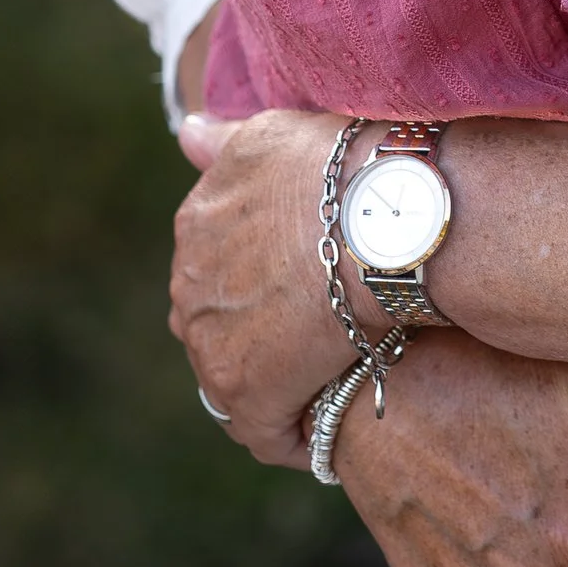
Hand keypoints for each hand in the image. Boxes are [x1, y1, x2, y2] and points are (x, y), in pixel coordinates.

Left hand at [171, 105, 353, 463]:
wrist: (382, 213)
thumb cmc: (343, 165)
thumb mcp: (275, 134)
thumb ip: (225, 141)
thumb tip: (185, 132)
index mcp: (196, 223)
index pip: (215, 268)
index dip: (260, 283)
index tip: (302, 291)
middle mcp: (189, 284)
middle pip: (217, 324)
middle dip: (258, 334)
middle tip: (319, 338)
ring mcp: (210, 339)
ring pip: (235, 377)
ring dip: (275, 384)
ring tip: (329, 386)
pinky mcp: (245, 388)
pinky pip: (263, 430)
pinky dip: (293, 434)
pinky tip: (329, 432)